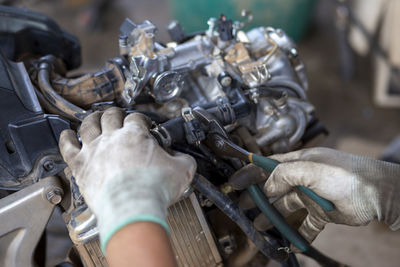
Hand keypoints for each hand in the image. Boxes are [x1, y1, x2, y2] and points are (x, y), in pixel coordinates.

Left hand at [59, 107, 195, 250]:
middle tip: (119, 117)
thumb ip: (184, 161)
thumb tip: (185, 160)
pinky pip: (68, 146)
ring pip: (89, 124)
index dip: (141, 120)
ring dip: (92, 119)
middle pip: (111, 116)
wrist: (132, 207)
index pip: (137, 119)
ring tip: (94, 118)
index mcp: (136, 135)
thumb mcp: (182, 171)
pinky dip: (66, 138)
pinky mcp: (80, 165)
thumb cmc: (154, 189)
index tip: (143, 126)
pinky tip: (67, 135)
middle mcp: (113, 137)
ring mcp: (94, 150)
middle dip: (116, 114)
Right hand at [255, 147, 399, 243]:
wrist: (376, 193)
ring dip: (272, 216)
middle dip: (257, 197)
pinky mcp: (321, 213)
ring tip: (259, 225)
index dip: (250, 173)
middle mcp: (302, 178)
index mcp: (298, 162)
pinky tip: (287, 241)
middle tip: (243, 206)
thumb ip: (284, 174)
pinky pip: (305, 226)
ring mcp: (311, 196)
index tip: (235, 182)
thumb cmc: (345, 174)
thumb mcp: (310, 168)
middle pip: (274, 188)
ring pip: (286, 208)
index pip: (268, 166)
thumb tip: (267, 185)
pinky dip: (296, 234)